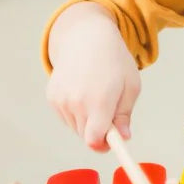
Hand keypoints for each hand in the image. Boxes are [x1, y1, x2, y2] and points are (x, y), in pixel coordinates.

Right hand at [46, 2, 141, 150]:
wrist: (87, 37)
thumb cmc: (115, 61)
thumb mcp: (131, 85)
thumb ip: (125, 114)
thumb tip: (123, 137)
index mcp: (99, 100)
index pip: (95, 140)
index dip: (104, 145)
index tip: (112, 142)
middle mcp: (76, 102)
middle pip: (86, 136)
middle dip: (99, 131)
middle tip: (109, 110)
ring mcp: (61, 100)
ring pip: (75, 127)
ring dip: (87, 121)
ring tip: (96, 95)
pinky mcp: (52, 97)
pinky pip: (66, 117)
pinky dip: (75, 111)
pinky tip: (83, 91)